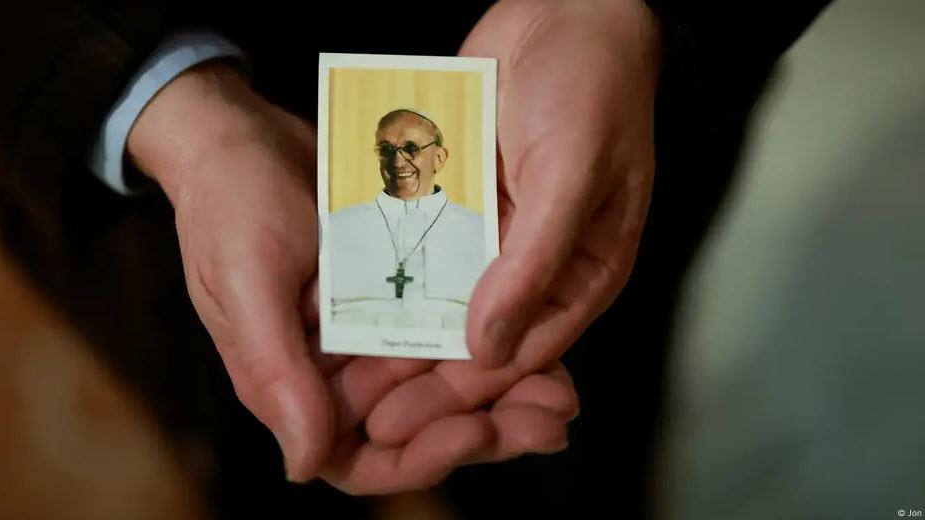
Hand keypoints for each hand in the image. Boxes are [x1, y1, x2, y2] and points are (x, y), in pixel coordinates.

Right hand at [126, 63, 560, 490]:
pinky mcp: (397, 292)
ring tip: (561, 391)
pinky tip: (542, 336)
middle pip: (420, 429)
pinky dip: (494, 338)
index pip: (364, 457)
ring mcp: (370, 332)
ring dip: (503, 394)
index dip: (421, 458)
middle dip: (486, 431)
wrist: (240, 131)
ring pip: (445, 386)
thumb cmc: (228, 204)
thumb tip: (305, 465)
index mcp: (295, 385)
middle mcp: (337, 371)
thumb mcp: (247, 285)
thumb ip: (274, 374)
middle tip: (549, 418)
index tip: (475, 431)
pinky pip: (451, 330)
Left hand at [337, 0, 659, 470]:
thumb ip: (533, 264)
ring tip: (346, 369)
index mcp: (584, 272)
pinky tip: (351, 303)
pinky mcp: (465, 200)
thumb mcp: (571, 176)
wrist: (564, 6)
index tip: (406, 420)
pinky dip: (395, 274)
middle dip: (421, 376)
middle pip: (477, 338)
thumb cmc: (590, 85)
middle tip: (362, 408)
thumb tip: (491, 349)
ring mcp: (498, 232)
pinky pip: (428, 249)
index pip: (521, 351)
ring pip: (445, 300)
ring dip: (401, 333)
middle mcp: (539, 264)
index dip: (463, 391)